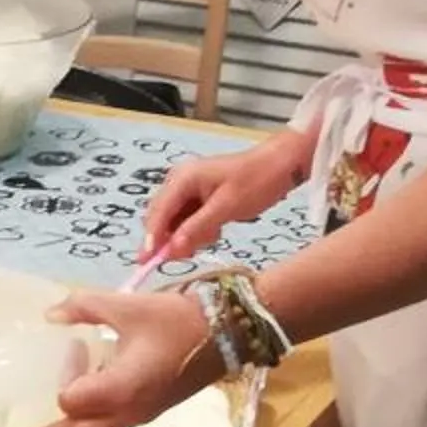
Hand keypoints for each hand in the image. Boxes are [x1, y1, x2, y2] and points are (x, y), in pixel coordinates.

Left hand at [6, 288, 221, 426]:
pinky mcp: (143, 415)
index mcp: (122, 387)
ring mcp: (137, 417)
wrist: (226, 334)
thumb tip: (50, 315)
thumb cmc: (176, 319)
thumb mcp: (126, 306)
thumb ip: (83, 307)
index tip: (76, 346)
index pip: (72, 399)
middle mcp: (127, 412)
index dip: (65, 374)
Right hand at [145, 131, 310, 261]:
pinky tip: (215, 231)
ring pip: (175, 221)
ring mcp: (188, 188)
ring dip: (187, 235)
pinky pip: (187, 219)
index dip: (151, 238)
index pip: (158, 212)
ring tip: (213, 235)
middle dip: (171, 238)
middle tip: (189, 254)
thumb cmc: (255, 181)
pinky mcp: (198, 196)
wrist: (280, 165)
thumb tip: (171, 250)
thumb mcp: (226, 207)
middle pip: (161, 217)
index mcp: (182, 178)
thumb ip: (197, 228)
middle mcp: (179, 181)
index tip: (146, 262)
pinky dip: (197, 230)